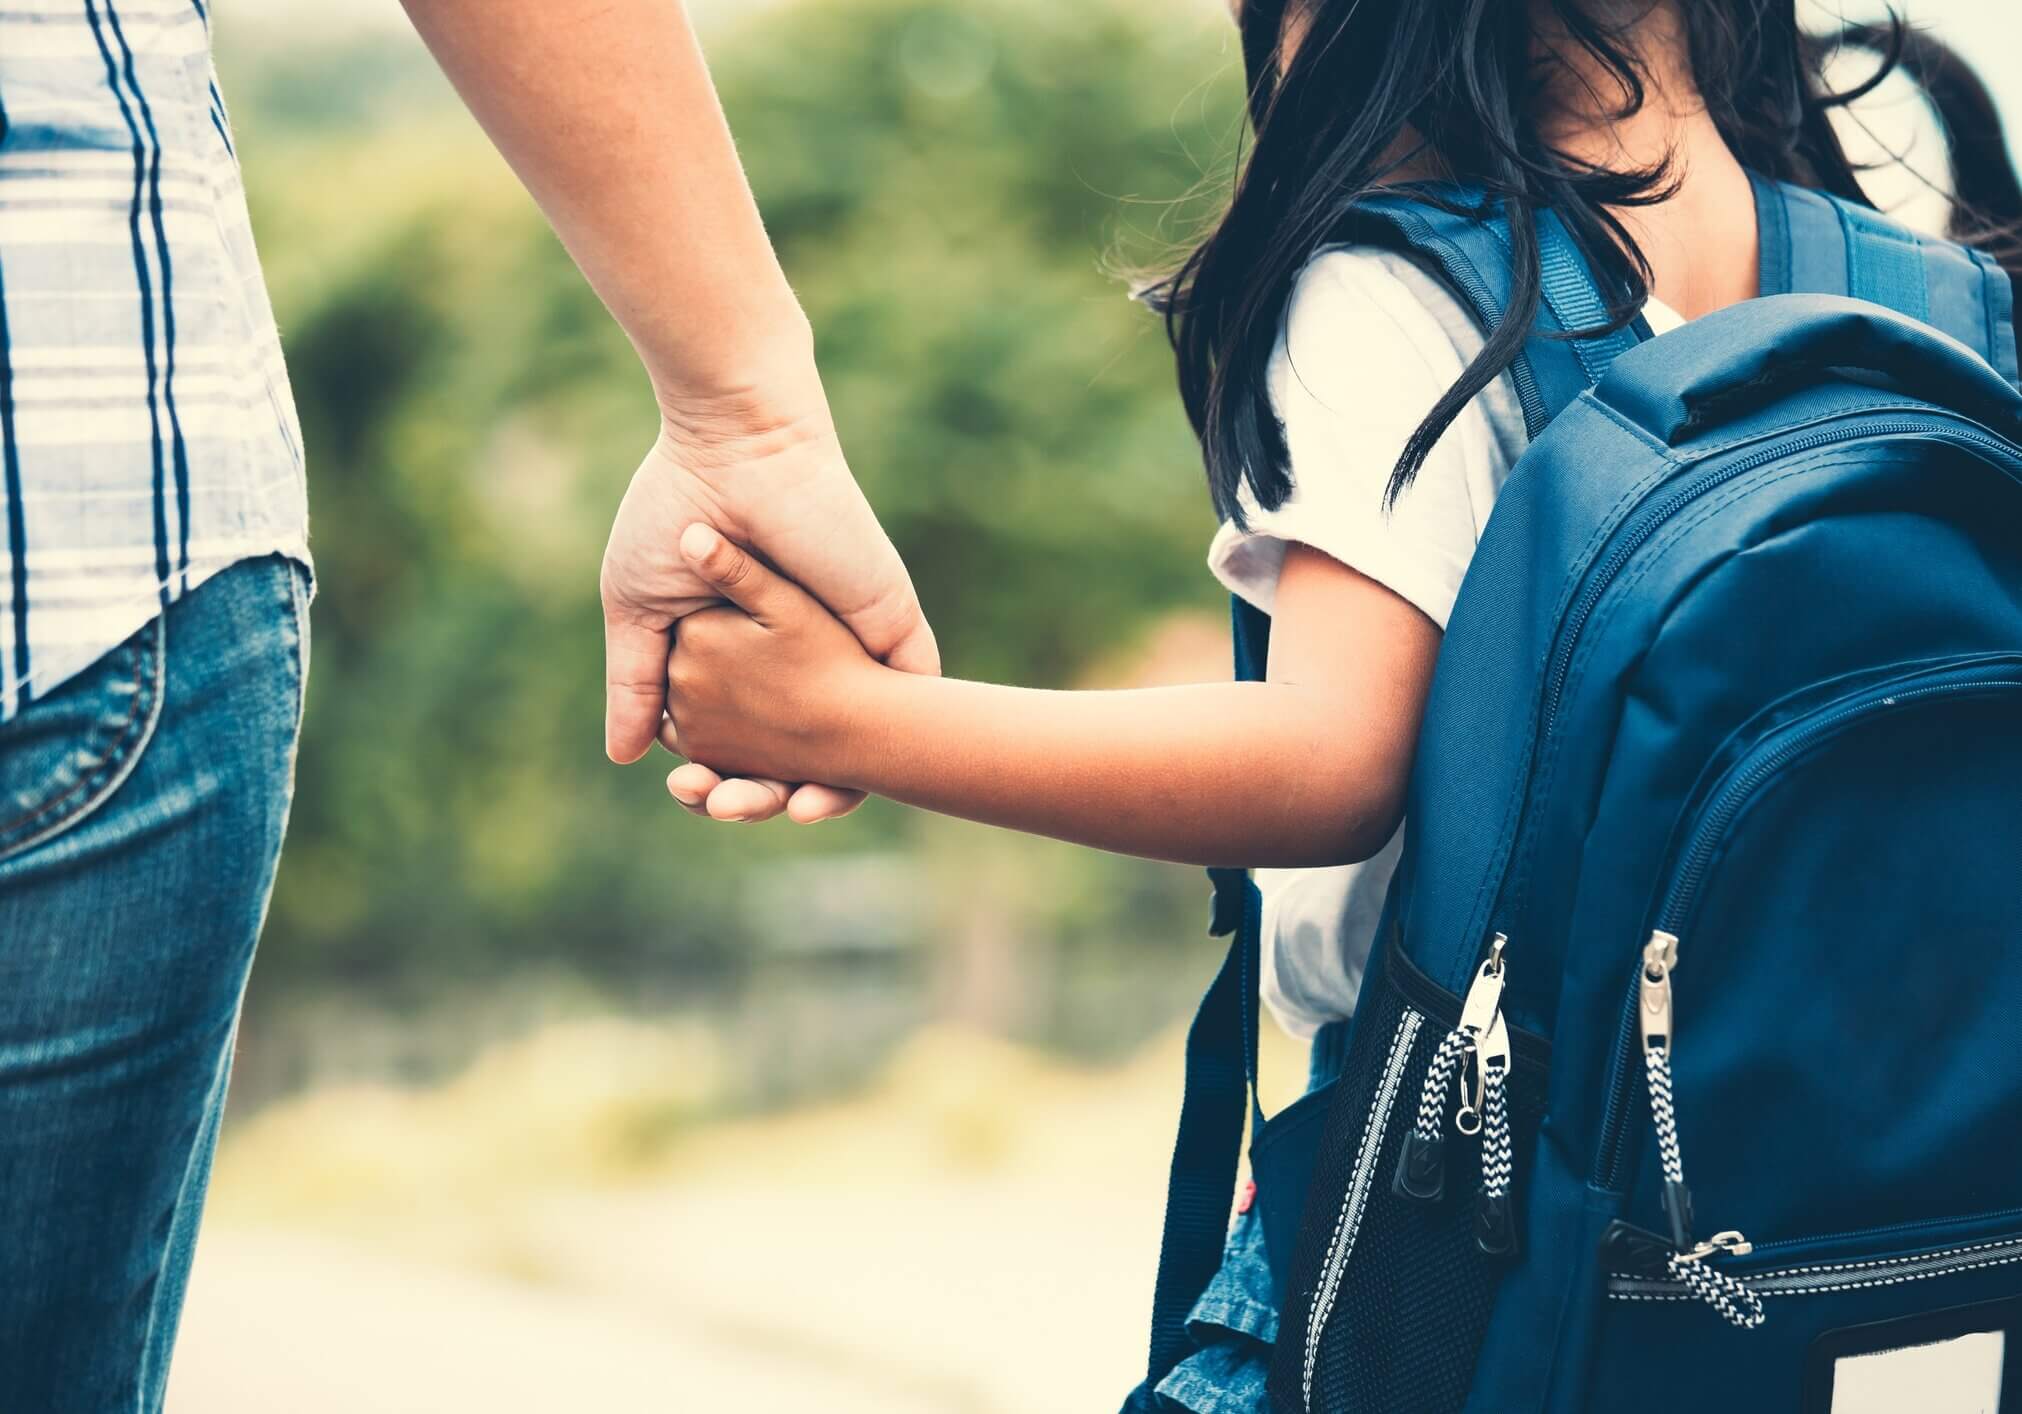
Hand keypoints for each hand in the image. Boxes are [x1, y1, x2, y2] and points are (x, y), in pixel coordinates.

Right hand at [600, 376, 937, 821]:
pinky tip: (841, 792)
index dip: (718, 777)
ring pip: (854, 748)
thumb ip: (636, 683)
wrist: (738, 450)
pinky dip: (883, 759)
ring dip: (822, 792)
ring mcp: (850, 648)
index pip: (740, 740)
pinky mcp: (892, 630)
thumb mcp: (640, 611)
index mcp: (745, 654)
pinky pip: (909, 711)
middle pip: (796, 756)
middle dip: (764, 796)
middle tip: (724, 809)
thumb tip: (624, 758)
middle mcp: (802, 659)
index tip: (690, 793)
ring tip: (783, 812)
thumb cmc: (677, 514)